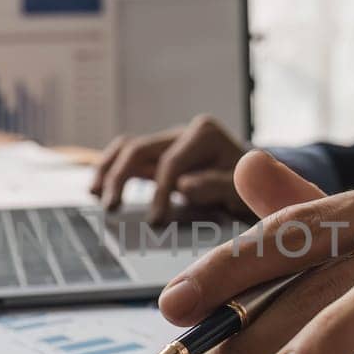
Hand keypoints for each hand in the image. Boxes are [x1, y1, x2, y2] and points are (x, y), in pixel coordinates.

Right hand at [90, 116, 249, 222]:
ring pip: (128, 147)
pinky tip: (96, 188)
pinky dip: (110, 168)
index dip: (158, 192)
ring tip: (96, 196)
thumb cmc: (250, 187)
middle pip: (140, 148)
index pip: (171, 162)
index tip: (154, 221)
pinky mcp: (159, 154)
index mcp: (205, 135)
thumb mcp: (241, 189)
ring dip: (108, 171)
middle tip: (111, 208)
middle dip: (122, 178)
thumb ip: (217, 185)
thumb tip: (184, 186)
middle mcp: (183, 132)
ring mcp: (169, 141)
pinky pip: (128, 155)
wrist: (258, 180)